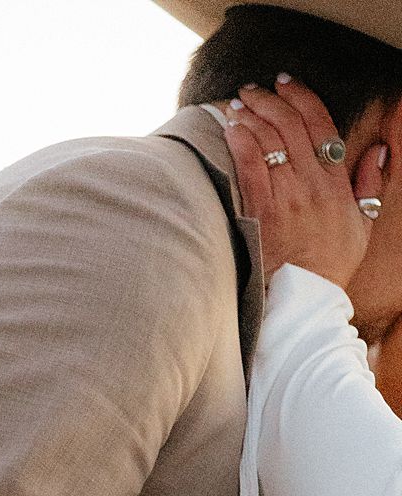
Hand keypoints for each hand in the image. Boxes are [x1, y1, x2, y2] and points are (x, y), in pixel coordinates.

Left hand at [223, 75, 386, 286]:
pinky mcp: (261, 213)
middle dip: (269, 99)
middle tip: (253, 89)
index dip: (302, 96)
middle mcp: (311, 183)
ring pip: (268, 140)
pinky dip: (239, 142)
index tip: (286, 82)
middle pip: (289, 125)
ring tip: (238, 103)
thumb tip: (379, 149)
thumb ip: (370, 184)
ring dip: (251, 115)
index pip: (320, 124)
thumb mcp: (363, 223)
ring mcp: (285, 197)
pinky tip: (231, 128)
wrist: (305, 298)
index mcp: (337, 181)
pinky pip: (249, 167)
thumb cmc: (331, 264)